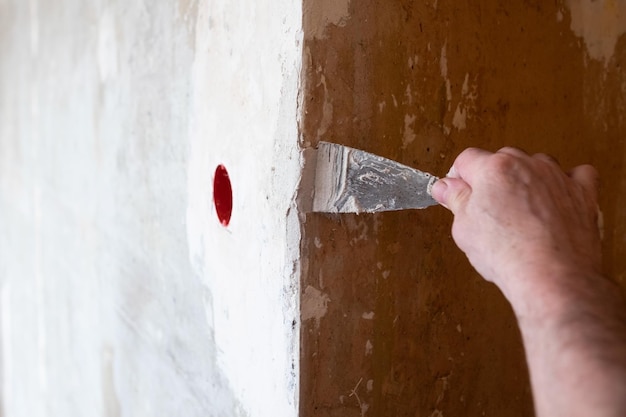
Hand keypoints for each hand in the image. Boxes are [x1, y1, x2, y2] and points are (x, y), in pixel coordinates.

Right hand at [430, 147, 601, 306]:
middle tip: (486, 209)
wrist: (551, 276)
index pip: (467, 159)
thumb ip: (456, 200)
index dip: (458, 177)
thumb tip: (446, 187)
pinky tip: (555, 198)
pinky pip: (576, 175)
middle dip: (491, 180)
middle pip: (501, 159)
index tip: (457, 192)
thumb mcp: (464, 228)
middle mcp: (526, 164)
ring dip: (526, 180)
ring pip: (535, 164)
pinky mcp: (581, 192)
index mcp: (493, 169)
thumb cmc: (509, 254)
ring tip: (520, 211)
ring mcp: (556, 176)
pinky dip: (565, 183)